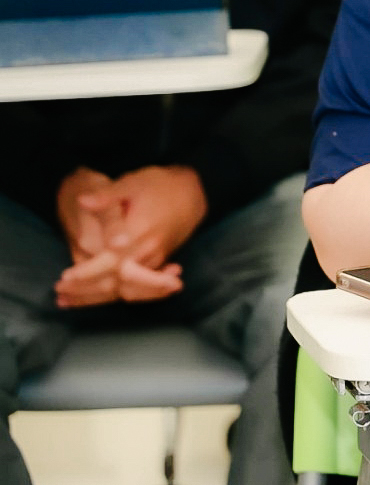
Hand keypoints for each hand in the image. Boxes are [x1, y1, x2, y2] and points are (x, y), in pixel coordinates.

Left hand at [53, 165, 202, 308]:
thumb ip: (107, 195)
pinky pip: (136, 288)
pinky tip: (98, 299)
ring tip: (70, 302)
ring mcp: (155, 261)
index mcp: (139, 234)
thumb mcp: (132, 183)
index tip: (64, 278)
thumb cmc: (160, 185)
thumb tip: (82, 200)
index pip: (110, 262)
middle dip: (86, 292)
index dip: (86, 273)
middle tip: (60, 296)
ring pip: (125, 289)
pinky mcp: (158, 264)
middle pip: (116, 283)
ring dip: (97, 298)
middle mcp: (148, 253)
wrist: (195, 192)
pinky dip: (115, 296)